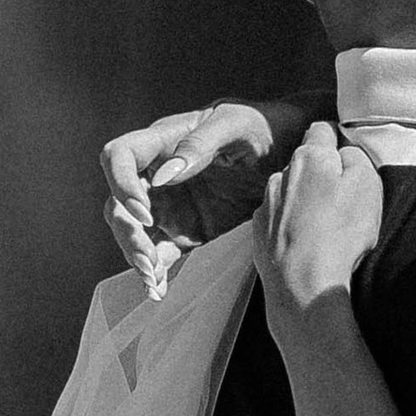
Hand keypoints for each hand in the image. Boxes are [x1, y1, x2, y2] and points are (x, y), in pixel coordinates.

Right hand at [101, 102, 279, 295]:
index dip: (121, 184)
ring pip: (134, 231)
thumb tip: (164, 174)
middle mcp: (158, 173)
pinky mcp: (188, 228)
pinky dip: (156, 271)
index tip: (145, 211)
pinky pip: (161, 251)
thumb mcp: (238, 124)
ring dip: (137, 256)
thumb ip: (201, 144)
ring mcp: (171, 203)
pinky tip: (158, 290)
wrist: (297, 148)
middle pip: (119, 202)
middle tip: (149, 257)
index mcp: (164, 141)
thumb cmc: (267, 124)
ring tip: (153, 278)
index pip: (118, 156)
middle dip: (128, 232)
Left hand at [257, 125, 382, 345]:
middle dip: (321, 174)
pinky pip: (279, 218)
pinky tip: (306, 243)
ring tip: (325, 227)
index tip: (348, 154)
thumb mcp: (368, 186)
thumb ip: (357, 157)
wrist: (303, 282)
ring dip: (304, 200)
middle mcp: (282, 174)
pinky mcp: (259, 231)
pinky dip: (291, 225)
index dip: (337, 137)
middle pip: (305, 163)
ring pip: (290, 191)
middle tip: (343, 199)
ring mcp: (267, 203)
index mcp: (310, 157)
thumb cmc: (340, 232)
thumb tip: (345, 151)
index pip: (322, 129)